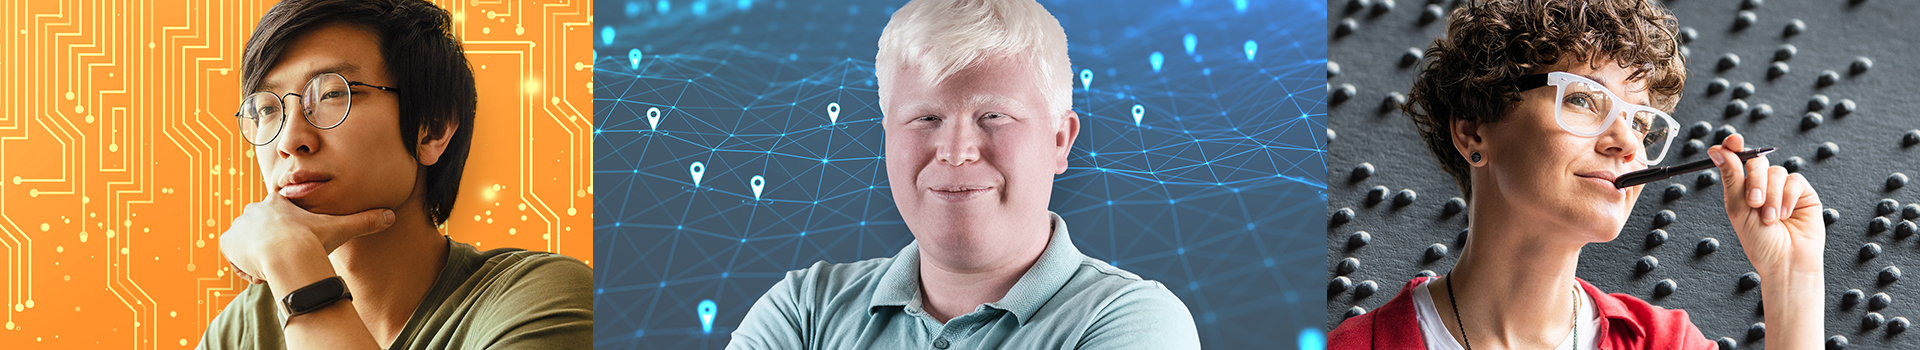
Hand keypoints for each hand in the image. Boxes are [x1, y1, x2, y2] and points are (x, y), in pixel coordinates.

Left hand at [221, 191, 394, 284]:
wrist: (287, 256)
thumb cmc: (313, 241)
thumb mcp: (341, 228)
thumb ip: (364, 221)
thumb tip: (391, 216)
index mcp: (278, 202)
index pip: (277, 216)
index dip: (285, 234)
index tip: (294, 246)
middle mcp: (254, 209)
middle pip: (259, 229)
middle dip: (269, 245)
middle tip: (285, 260)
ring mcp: (239, 225)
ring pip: (246, 243)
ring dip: (257, 257)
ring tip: (275, 269)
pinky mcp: (227, 241)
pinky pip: (233, 255)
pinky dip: (244, 266)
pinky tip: (261, 273)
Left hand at [1709, 134, 1823, 276]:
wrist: (1786, 261)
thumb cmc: (1760, 242)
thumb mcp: (1737, 208)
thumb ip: (1731, 177)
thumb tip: (1717, 149)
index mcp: (1741, 188)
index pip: (1736, 159)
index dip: (1733, 146)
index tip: (1733, 140)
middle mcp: (1761, 185)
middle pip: (1756, 162)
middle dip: (1754, 181)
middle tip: (1754, 203)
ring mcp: (1783, 188)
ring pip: (1776, 172)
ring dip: (1772, 196)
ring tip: (1771, 218)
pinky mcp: (1803, 193)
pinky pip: (1795, 180)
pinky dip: (1788, 197)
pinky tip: (1787, 215)